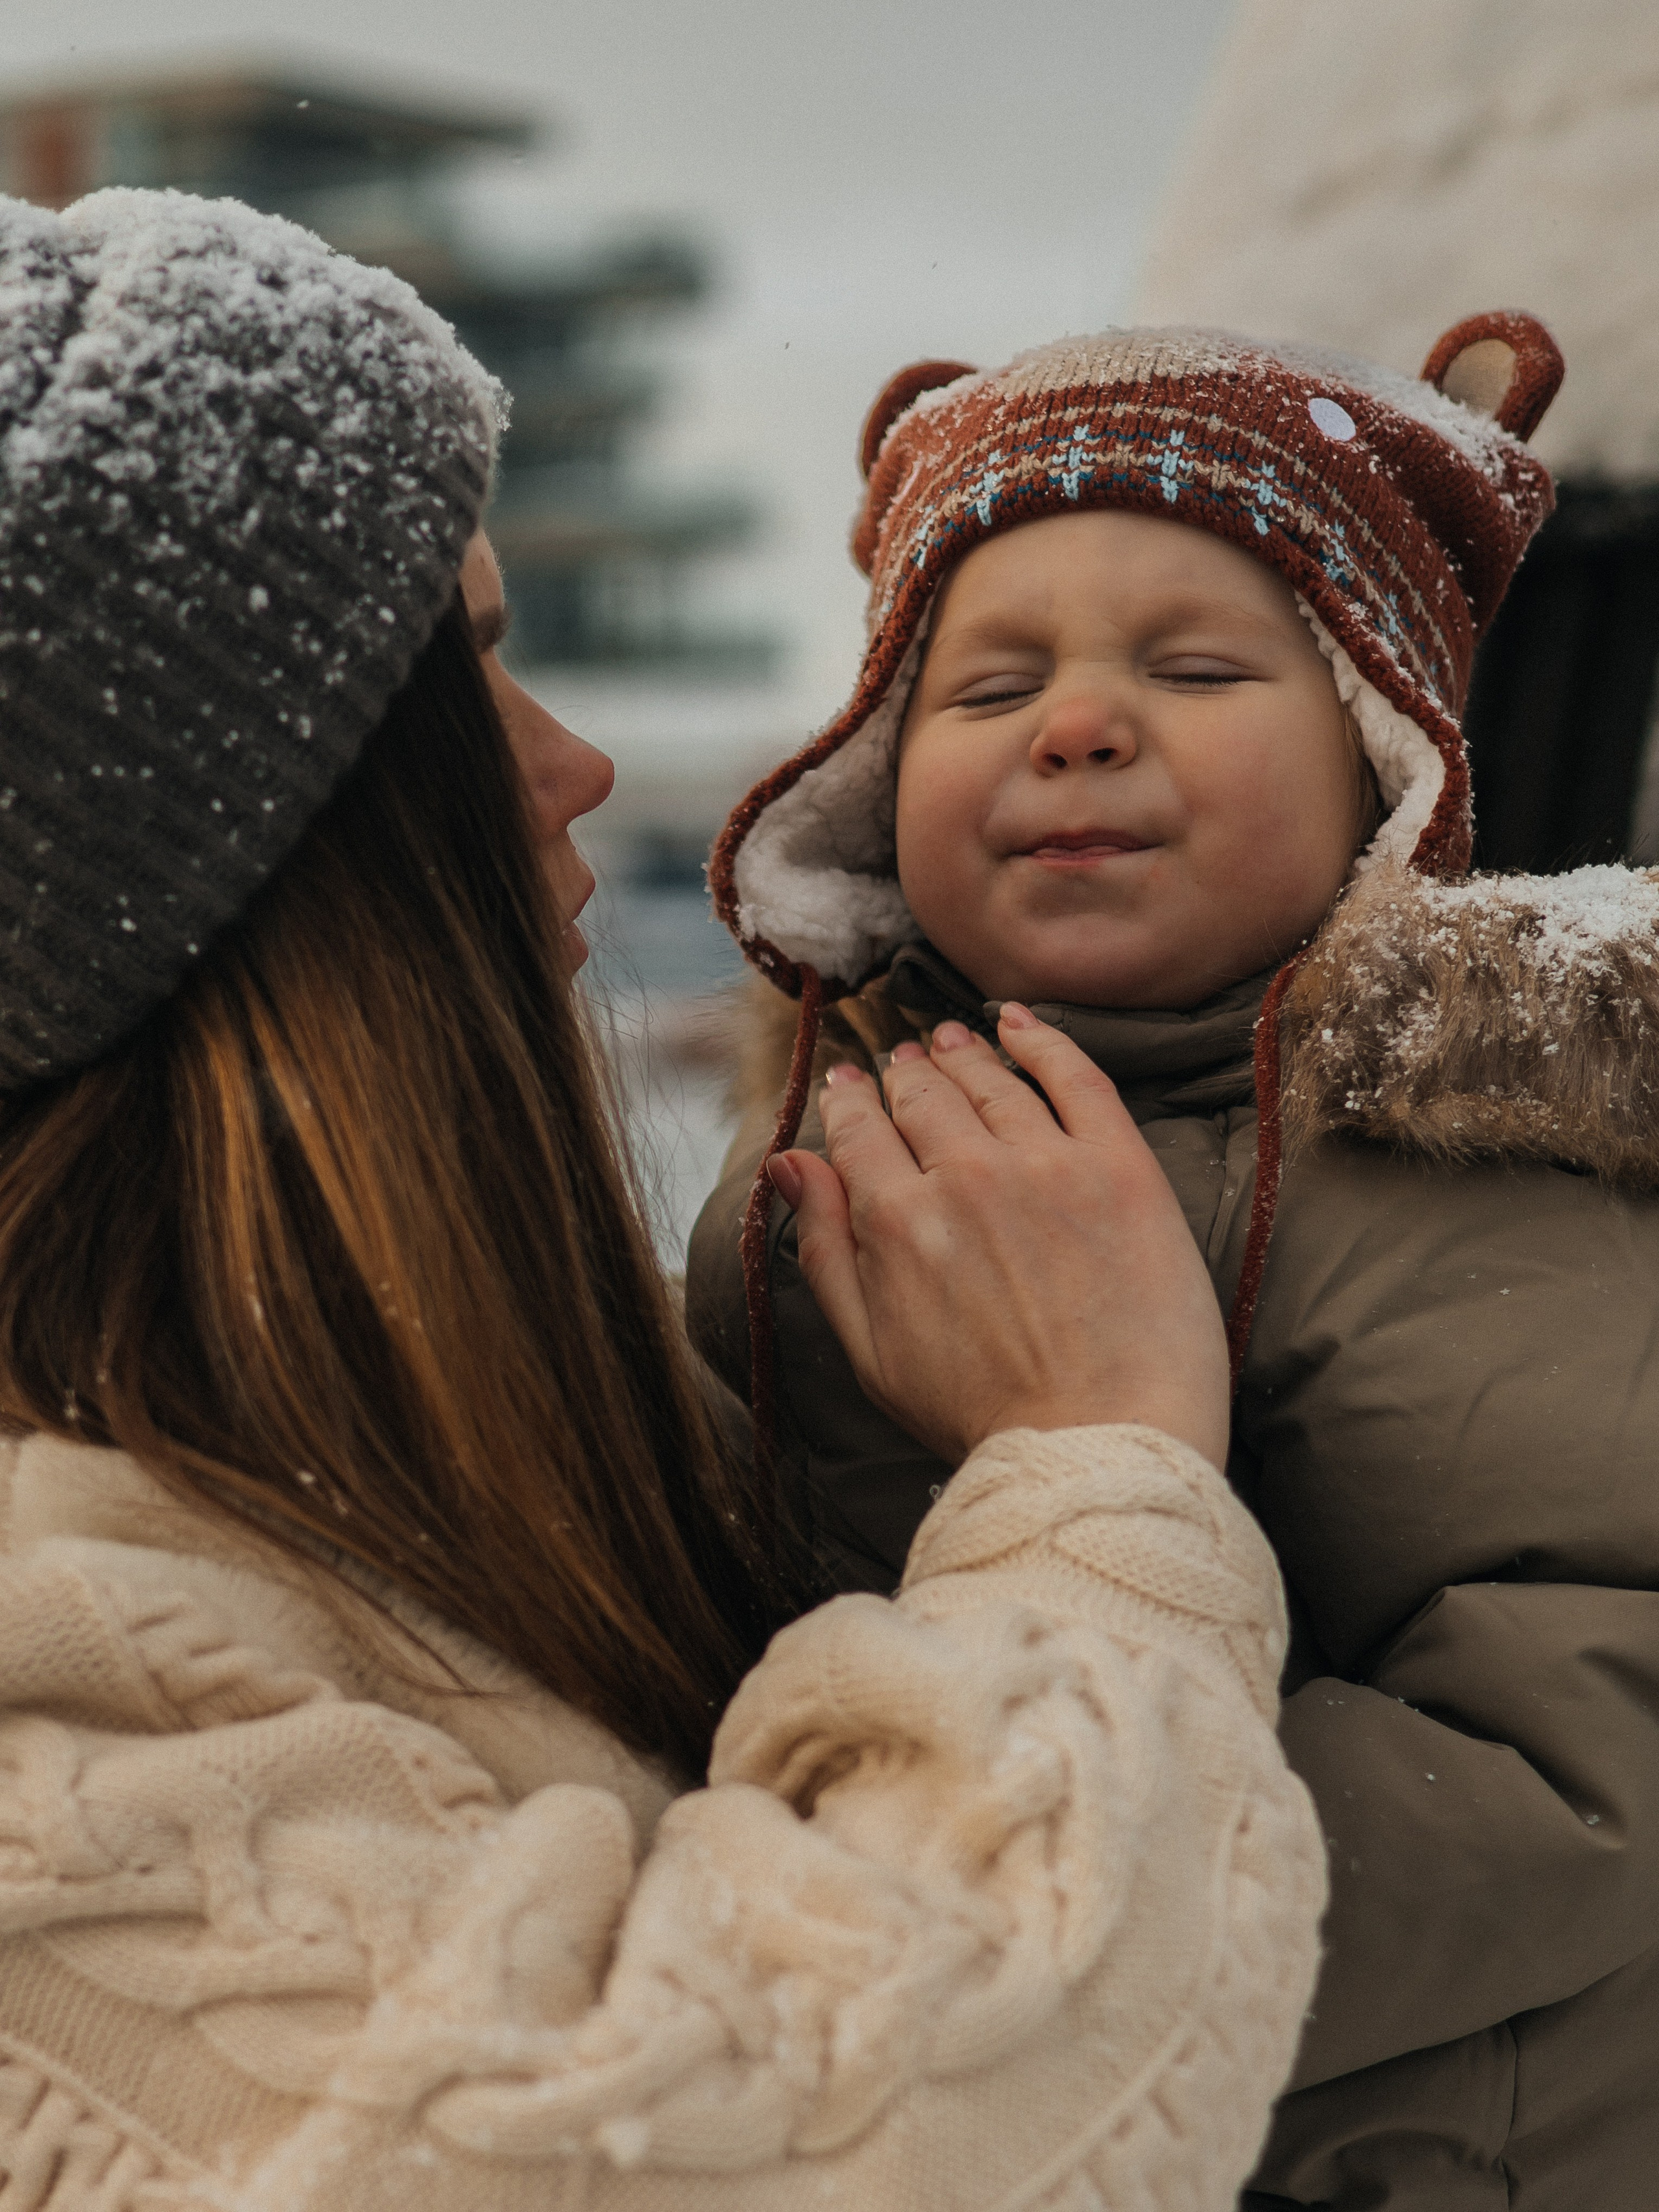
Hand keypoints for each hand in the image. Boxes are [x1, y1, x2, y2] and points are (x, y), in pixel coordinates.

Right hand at [770, 1010, 1227, 1468]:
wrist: (1103, 1446)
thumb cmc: (983, 1418)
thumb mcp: (871, 1352)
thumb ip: (823, 1250)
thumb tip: (788, 1166)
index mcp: (895, 1223)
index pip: (859, 1133)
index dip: (851, 1103)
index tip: (851, 1087)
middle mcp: (964, 1177)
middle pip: (922, 1098)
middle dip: (904, 1076)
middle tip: (902, 1065)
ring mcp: (1046, 1164)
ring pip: (990, 1080)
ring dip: (961, 1054)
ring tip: (950, 1041)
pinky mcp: (1119, 1166)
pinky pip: (1074, 1075)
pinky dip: (1040, 1038)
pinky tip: (1016, 1022)